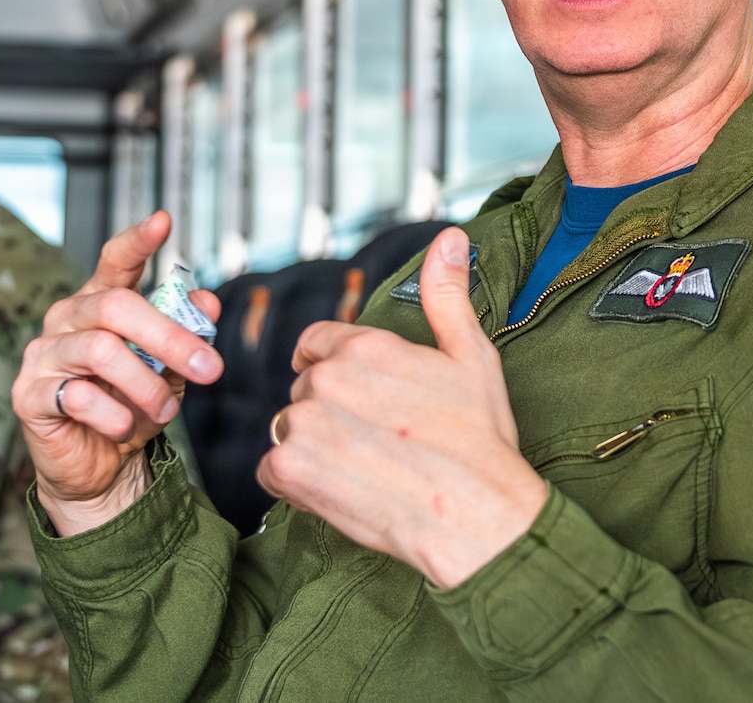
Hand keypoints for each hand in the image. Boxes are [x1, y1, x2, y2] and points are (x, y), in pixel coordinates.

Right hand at [17, 213, 224, 535]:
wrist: (102, 464)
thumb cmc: (136, 403)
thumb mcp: (172, 367)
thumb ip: (186, 332)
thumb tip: (207, 301)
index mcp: (102, 302)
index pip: (115, 261)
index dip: (137, 241)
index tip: (164, 220)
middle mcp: (67, 319)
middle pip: (116, 307)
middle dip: (170, 337)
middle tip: (210, 369)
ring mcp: (43, 354)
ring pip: (101, 351)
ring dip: (146, 384)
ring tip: (167, 410)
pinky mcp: (28, 395)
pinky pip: (79, 396)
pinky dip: (115, 414)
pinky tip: (124, 427)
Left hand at [259, 228, 546, 588]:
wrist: (476, 515)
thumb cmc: (480, 439)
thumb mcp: (472, 355)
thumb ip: (446, 294)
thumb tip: (448, 237)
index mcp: (367, 346)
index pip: (316, 342)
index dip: (338, 368)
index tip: (365, 397)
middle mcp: (327, 379)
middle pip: (304, 388)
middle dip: (331, 410)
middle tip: (379, 440)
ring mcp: (304, 425)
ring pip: (289, 428)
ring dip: (314, 446)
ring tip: (365, 467)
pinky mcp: (290, 471)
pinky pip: (273, 470)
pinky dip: (299, 482)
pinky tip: (343, 489)